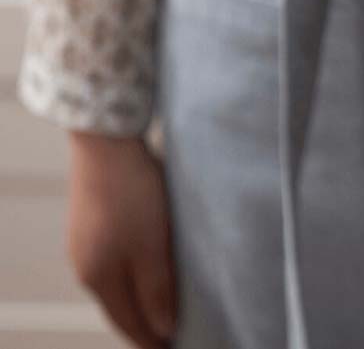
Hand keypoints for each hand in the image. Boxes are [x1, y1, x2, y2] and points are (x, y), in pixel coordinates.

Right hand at [68, 132, 176, 347]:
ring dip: (140, 296)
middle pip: (119, 305)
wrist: (105, 141)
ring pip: (118, 282)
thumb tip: (162, 329)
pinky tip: (150, 265)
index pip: (127, 323)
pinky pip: (117, 259)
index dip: (150, 340)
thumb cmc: (131, 191)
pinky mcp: (93, 219)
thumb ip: (157, 287)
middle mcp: (85, 265)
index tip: (173, 348)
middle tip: (172, 334)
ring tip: (165, 304)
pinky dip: (135, 271)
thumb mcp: (152, 243)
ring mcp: (86, 241)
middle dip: (145, 322)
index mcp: (99, 277)